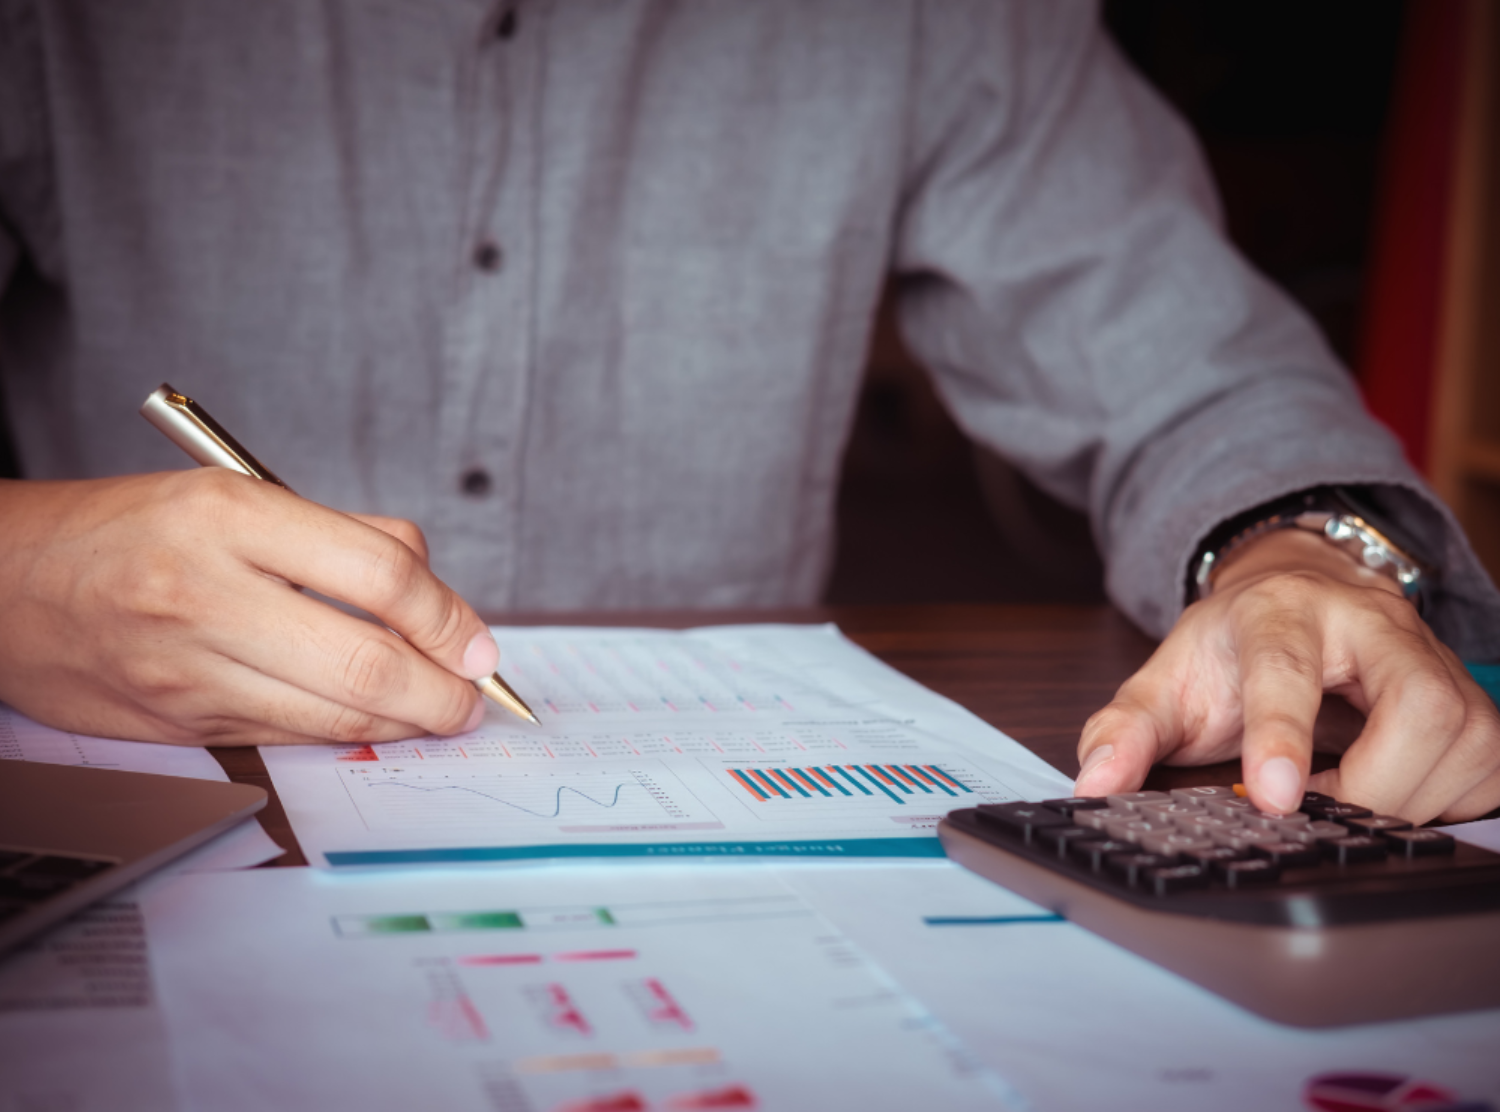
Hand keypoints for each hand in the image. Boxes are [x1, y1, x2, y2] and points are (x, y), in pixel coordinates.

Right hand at [0, 470, 499, 745]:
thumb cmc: (133, 531)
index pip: (379, 572)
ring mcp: (187, 670)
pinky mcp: (179, 725)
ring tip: (440, 713)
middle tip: (474, 697)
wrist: (5, 584)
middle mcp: (205, 595)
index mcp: (229, 518)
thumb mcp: (236, 495)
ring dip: (407, 723)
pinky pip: (290, 737)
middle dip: (443, 693)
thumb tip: (440, 600)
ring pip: (333, 717)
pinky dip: (346, 734)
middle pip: (365, 662)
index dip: (447, 616)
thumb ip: (344, 537)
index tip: (477, 642)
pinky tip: (375, 723)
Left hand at [1073, 528, 1499, 822]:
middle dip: (1374, 781)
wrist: (1297, 591)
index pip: (1287, 669)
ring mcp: (1432, 654)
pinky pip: (1489, 762)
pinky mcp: (1470, 692)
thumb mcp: (1164, 680)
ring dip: (1409, 797)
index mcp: (1282, 612)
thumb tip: (1094, 784)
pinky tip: (1394, 795)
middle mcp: (1370, 623)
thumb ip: (1123, 730)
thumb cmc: (1233, 644)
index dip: (1282, 734)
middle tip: (1322, 809)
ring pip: (1466, 736)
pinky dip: (1446, 798)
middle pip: (1414, 705)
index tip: (1270, 797)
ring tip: (1346, 800)